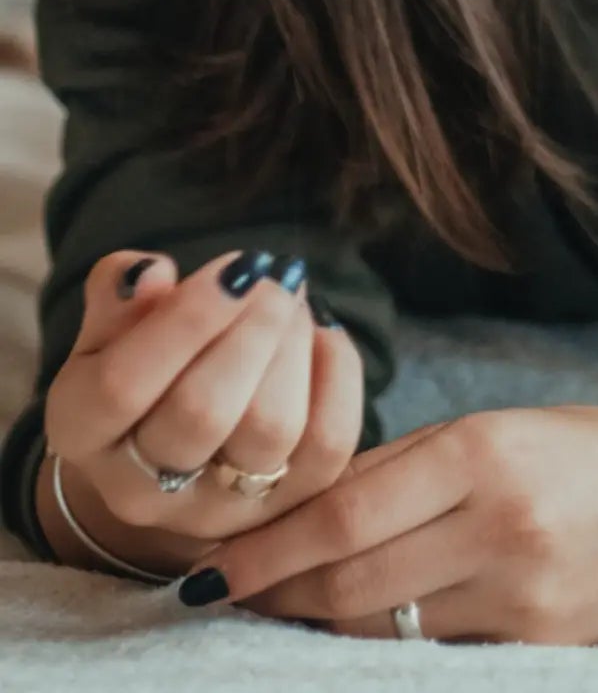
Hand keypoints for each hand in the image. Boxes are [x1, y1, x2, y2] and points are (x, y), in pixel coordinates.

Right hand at [44, 246, 362, 548]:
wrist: (163, 458)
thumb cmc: (138, 370)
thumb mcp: (108, 331)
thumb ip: (119, 299)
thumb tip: (151, 275)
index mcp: (81, 433)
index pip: (122, 386)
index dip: (185, 319)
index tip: (234, 266)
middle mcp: (142, 489)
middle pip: (203, 412)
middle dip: (251, 329)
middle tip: (273, 274)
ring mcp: (219, 510)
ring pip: (272, 429)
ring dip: (293, 345)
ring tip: (291, 299)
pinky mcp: (288, 507)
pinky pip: (329, 443)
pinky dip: (337, 375)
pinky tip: (321, 334)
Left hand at [185, 402, 597, 644]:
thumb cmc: (595, 451)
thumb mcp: (504, 428)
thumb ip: (411, 466)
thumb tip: (310, 509)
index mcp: (485, 452)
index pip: (344, 517)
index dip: (267, 552)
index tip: (210, 570)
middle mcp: (502, 525)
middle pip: (350, 588)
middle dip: (280, 598)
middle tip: (231, 597)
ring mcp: (525, 597)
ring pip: (383, 632)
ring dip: (326, 626)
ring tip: (289, 610)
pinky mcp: (543, 650)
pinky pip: (439, 653)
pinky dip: (394, 644)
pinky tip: (373, 628)